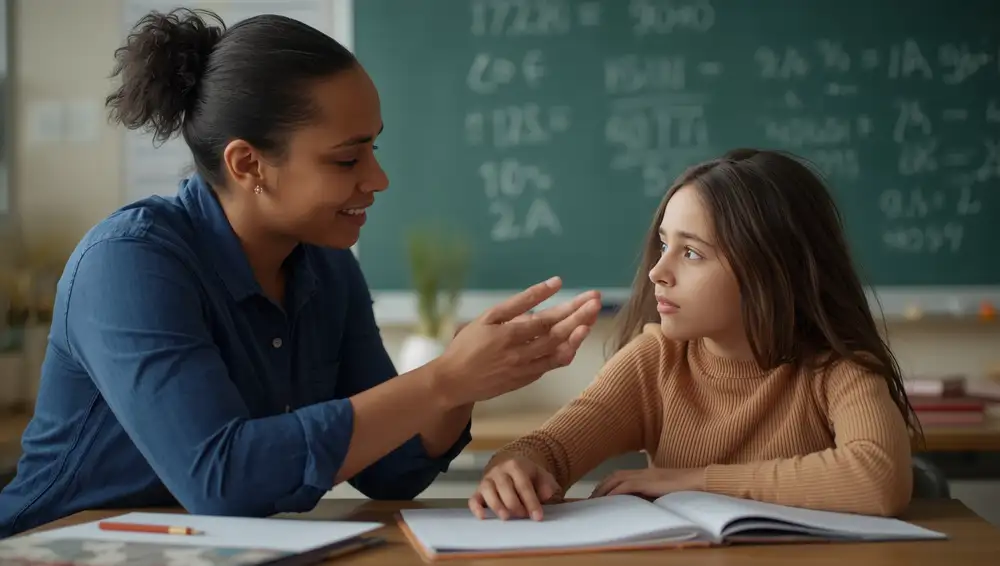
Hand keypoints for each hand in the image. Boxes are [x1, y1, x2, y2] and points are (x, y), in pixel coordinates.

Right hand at [432, 276, 600, 406]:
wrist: (454, 381)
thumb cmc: (468, 345)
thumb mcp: (488, 318)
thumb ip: (518, 303)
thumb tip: (549, 286)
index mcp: (509, 335)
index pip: (546, 319)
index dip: (568, 307)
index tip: (586, 295)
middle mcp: (520, 354)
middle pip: (557, 334)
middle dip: (580, 316)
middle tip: (596, 301)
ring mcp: (525, 369)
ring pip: (559, 351)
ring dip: (578, 334)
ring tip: (591, 318)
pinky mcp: (526, 379)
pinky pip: (552, 365)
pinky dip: (567, 352)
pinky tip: (577, 339)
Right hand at [469, 456, 560, 520]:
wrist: (509, 465)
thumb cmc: (527, 474)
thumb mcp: (541, 475)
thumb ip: (546, 484)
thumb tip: (546, 494)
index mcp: (515, 465)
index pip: (523, 484)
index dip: (531, 502)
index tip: (537, 516)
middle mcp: (499, 471)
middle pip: (505, 488)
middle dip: (515, 505)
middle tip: (523, 516)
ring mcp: (487, 480)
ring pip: (488, 491)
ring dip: (497, 506)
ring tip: (507, 517)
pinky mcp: (478, 491)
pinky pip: (473, 499)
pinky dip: (476, 508)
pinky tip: (483, 517)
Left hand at [590, 467, 705, 498]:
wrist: (698, 480)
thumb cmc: (685, 486)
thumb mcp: (664, 489)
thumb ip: (651, 492)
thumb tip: (640, 501)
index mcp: (646, 472)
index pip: (620, 474)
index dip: (607, 483)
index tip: (598, 493)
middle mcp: (642, 471)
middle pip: (614, 475)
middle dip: (600, 486)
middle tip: (591, 498)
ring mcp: (645, 475)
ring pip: (617, 479)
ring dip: (604, 489)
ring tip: (595, 500)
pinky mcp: (648, 482)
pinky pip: (627, 486)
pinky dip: (615, 492)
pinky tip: (608, 499)